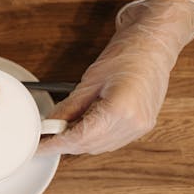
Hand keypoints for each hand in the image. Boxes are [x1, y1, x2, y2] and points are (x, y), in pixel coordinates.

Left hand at [38, 0, 193, 154]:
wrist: (153, 45)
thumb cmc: (126, 55)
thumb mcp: (89, 81)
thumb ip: (68, 108)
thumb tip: (50, 125)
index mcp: (120, 111)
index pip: (78, 138)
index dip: (55, 144)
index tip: (39, 146)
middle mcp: (133, 124)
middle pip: (88, 146)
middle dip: (64, 144)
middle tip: (45, 138)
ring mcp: (140, 127)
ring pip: (99, 147)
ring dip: (78, 142)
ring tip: (60, 131)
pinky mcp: (142, 126)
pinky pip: (111, 142)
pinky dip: (93, 138)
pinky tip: (81, 129)